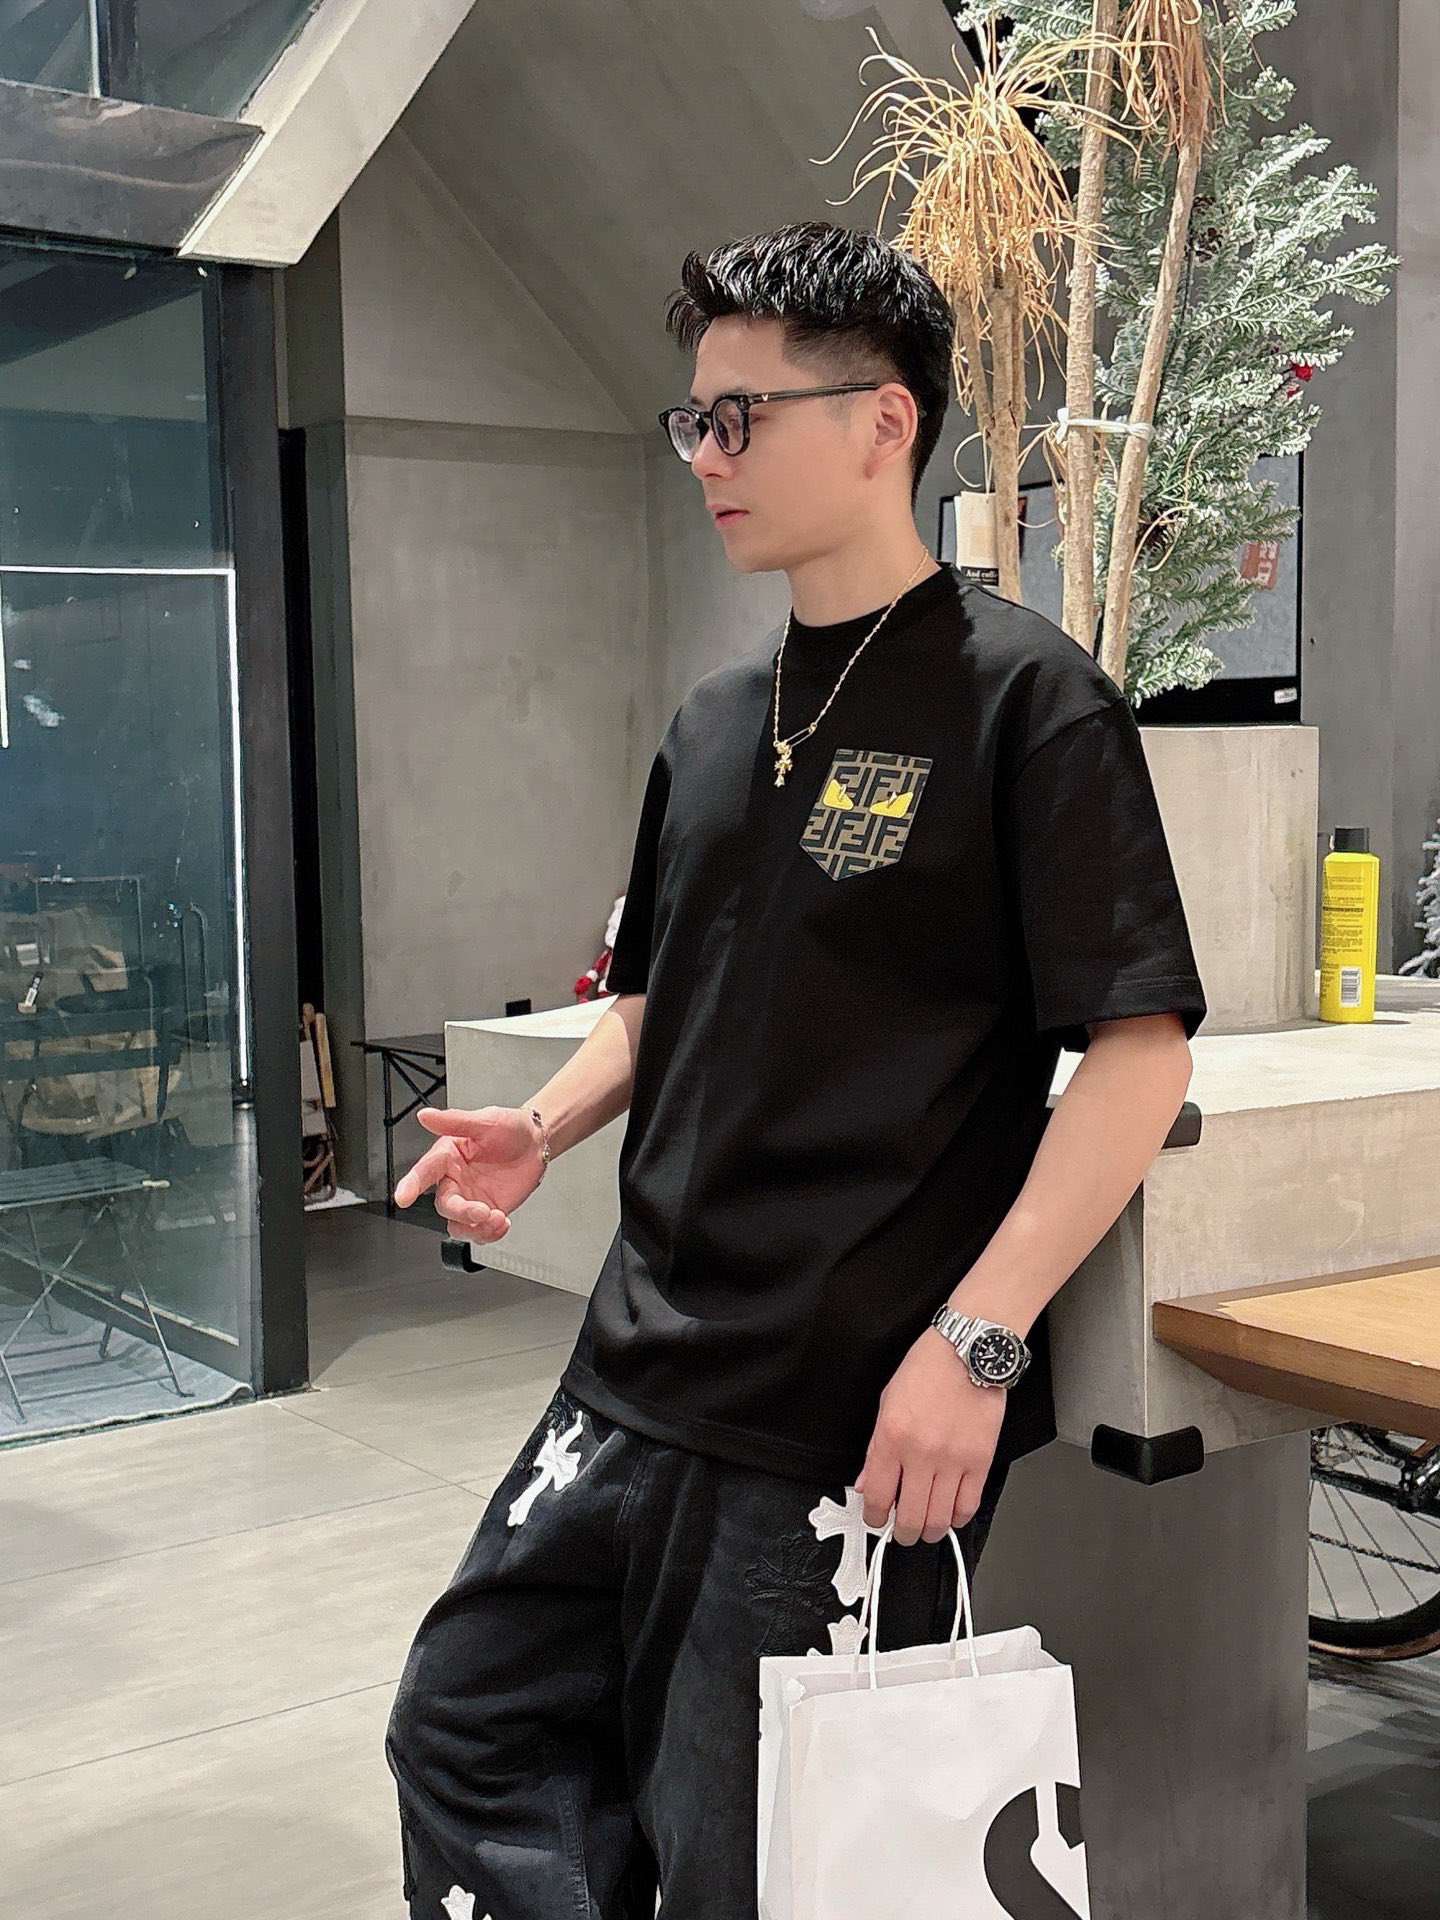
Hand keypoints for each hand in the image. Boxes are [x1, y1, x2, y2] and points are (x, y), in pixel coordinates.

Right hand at [392, 1105, 545, 1241]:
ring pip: (458, 1225)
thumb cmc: (509, 1128)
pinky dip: (489, 1234)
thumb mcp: (485, 1120)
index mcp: (447, 1157)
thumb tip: (425, 1115)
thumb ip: (454, 1121)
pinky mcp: (486, 1213)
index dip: (411, 1185)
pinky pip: (478, 1233)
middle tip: (482, 1211)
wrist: (537, 1144)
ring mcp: (470, 1199)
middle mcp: (454, 1181)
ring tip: (497, 1218)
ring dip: (475, 1228)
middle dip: (461, 1212)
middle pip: (444, 1205)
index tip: (403, 1198)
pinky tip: (502, 1222)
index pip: (424, 1171)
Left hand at [854, 1327, 1007, 1545]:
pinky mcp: (980, 1460)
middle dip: (902, 1533)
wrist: (968, 1351)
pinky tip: (951, 1514)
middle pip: (909, 1516)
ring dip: (930, 1531)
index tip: (875, 1519)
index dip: (873, 1517)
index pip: (876, 1496)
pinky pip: (968, 1504)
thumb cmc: (928, 1369)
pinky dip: (958, 1517)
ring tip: (926, 1528)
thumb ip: (876, 1449)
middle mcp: (921, 1452)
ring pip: (940, 1518)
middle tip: (901, 1532)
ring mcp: (953, 1459)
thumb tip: (867, 1482)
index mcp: (892, 1436)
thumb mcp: (887, 1403)